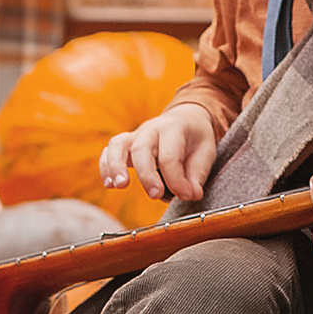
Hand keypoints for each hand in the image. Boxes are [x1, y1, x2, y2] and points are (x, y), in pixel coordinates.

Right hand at [100, 103, 218, 203]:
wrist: (186, 118)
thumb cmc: (196, 138)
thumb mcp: (207, 152)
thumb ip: (198, 175)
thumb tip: (191, 194)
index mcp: (174, 128)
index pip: (170, 155)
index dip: (177, 180)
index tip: (186, 195)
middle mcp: (152, 129)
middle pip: (142, 148)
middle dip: (146, 174)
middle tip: (155, 195)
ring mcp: (135, 135)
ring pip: (118, 145)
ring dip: (116, 166)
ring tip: (120, 186)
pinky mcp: (125, 144)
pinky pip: (108, 152)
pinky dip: (105, 167)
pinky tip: (110, 184)